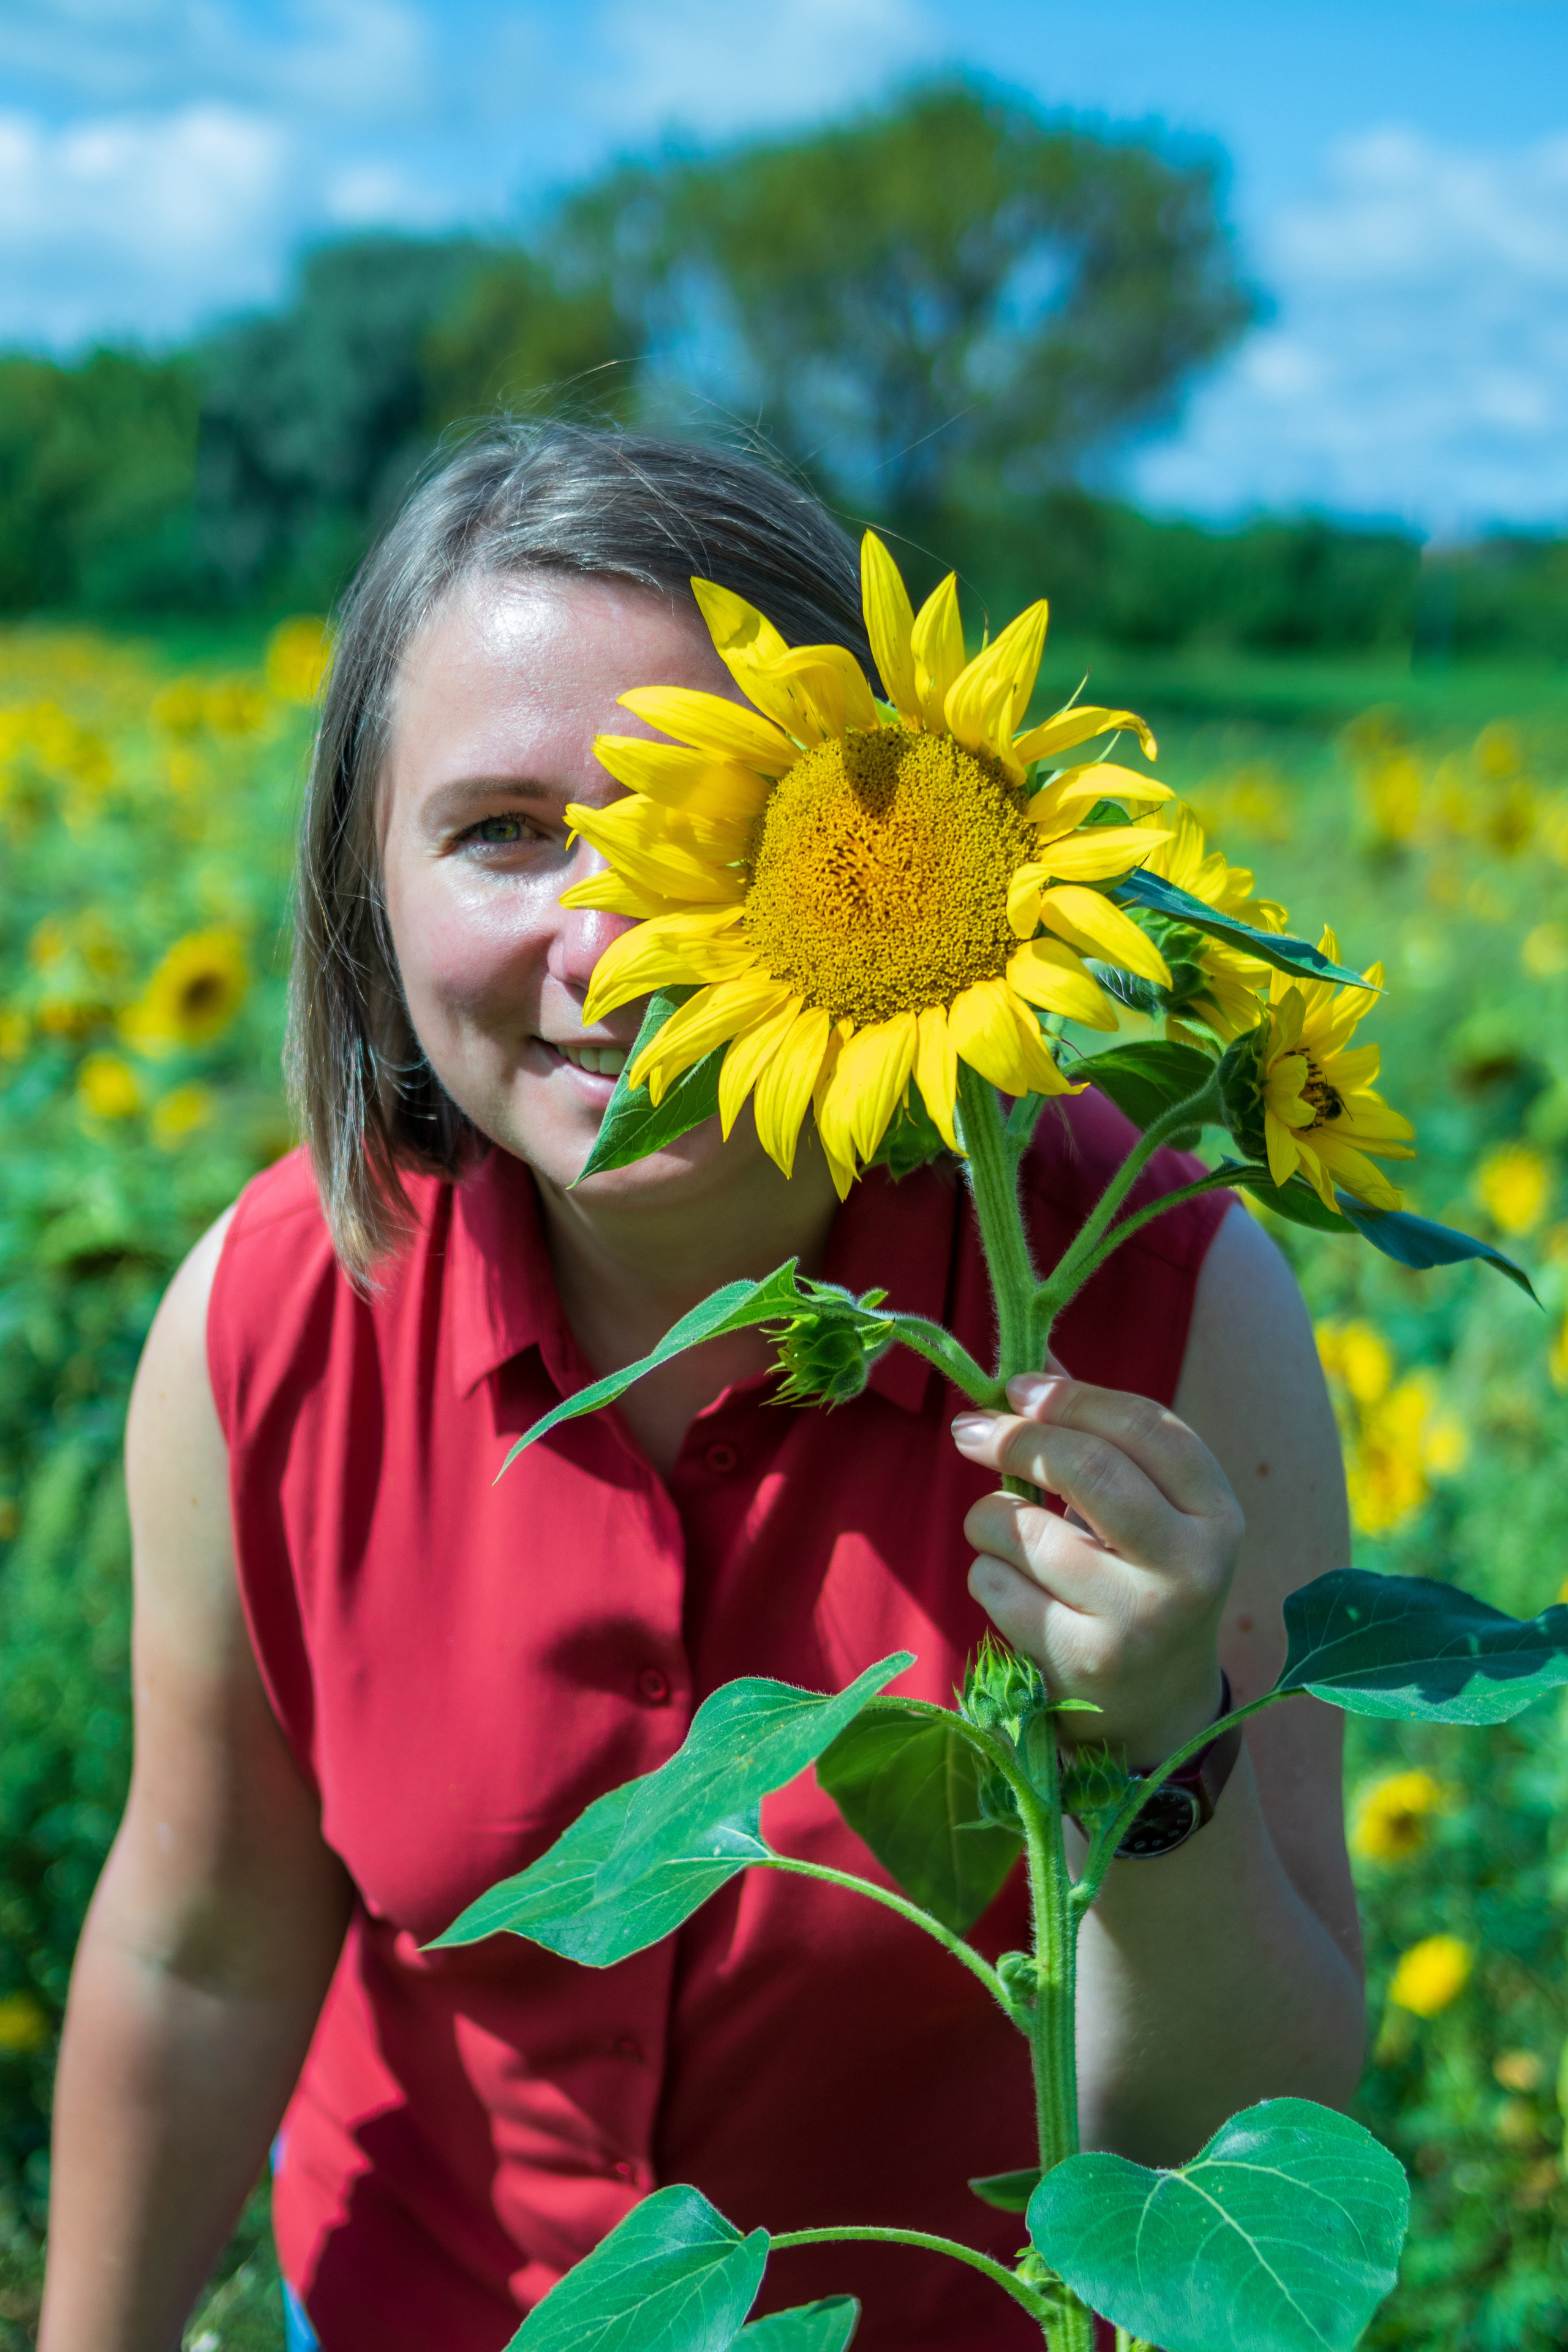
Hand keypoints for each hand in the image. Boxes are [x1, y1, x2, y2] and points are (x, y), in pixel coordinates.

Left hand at [951, 1369, 1244, 1764]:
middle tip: (968, 1431)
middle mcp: (1191, 1566)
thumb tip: (1033, 1356)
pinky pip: (996, 1585)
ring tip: (1002, 1535)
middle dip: (1014, 1438)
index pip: (1145, 1426)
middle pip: (1087, 1468)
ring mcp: (1140, 1619)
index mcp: (1218, 1513)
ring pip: (1024, 1529)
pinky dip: (987, 1575)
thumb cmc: (1140, 1580)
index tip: (1017, 1387)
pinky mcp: (1084, 1663)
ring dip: (990, 1518)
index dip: (1072, 1396)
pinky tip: (1015, 1592)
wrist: (1157, 1708)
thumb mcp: (1146, 1510)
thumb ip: (1099, 1436)